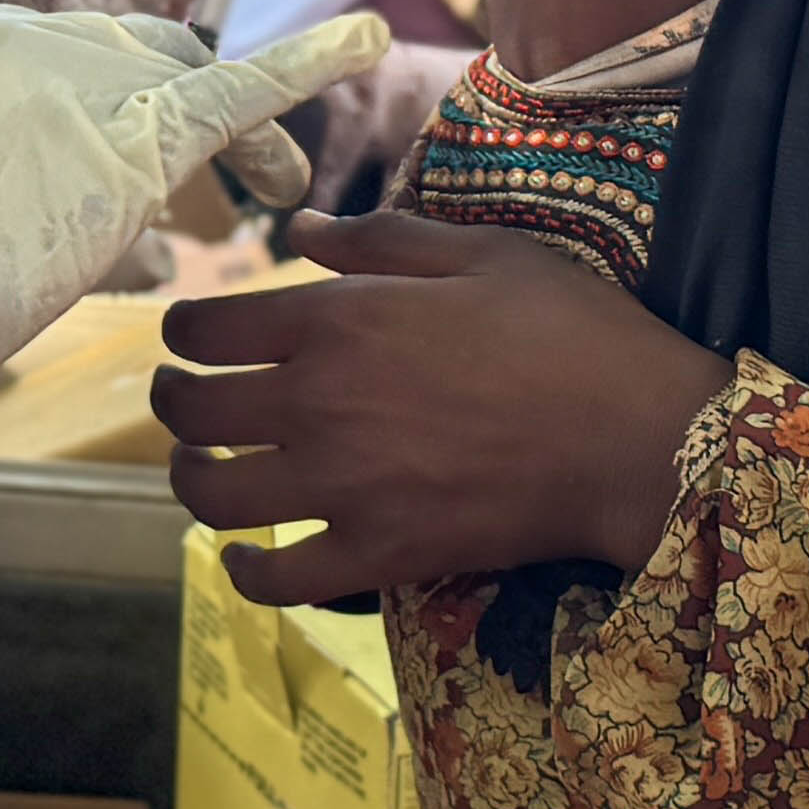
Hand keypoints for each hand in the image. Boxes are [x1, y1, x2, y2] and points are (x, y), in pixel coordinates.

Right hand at [0, 0, 389, 606]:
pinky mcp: (115, 143)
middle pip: (144, 58)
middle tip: (242, 200)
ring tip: (276, 199)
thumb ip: (35, 185)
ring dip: (241, 147)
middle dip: (196, 122)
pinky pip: (230, 100)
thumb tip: (154, 241)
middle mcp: (15, 33)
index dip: (132, 107)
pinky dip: (307, 65)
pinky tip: (369, 40)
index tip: (169, 166)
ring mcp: (66, 80)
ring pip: (188, 93)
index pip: (82, 54)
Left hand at [161, 212, 727, 598]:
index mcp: (337, 320)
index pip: (204, 329)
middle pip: (191, 413)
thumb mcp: (482, 253)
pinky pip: (277, 577)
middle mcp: (318, 402)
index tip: (194, 337)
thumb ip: (379, 240)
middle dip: (172, 403)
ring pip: (214, 495)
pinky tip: (244, 558)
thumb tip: (298, 231)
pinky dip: (244, 572)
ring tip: (202, 471)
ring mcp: (342, 486)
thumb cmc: (570, 331)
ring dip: (191, 481)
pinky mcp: (376, 554)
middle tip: (183, 400)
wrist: (636, 437)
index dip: (185, 331)